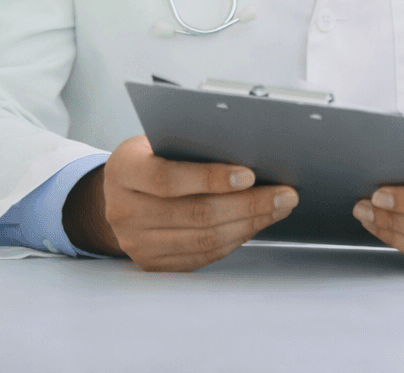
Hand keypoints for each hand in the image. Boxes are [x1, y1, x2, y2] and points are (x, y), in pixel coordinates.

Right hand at [63, 135, 297, 271]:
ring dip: (249, 223)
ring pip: (203, 239)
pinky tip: (256, 224)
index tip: (250, 174)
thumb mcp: (160, 141)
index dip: (210, 178)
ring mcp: (136, 242)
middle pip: (194, 213)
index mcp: (124, 170)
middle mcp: (124, 211)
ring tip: (279, 208)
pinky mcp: (152, 263)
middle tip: (284, 194)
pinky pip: (201, 256)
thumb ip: (192, 145)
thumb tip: (250, 152)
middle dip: (248, 204)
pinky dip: (235, 240)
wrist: (119, 193)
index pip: (168, 178)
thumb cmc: (151, 158)